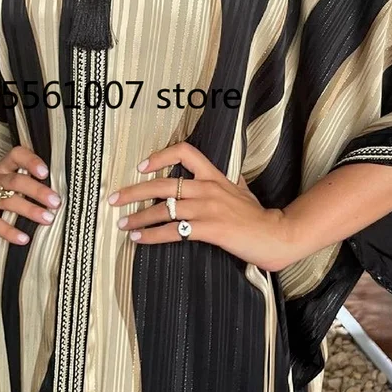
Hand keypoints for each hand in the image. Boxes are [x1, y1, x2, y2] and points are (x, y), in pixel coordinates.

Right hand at [0, 146, 61, 244]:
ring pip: (8, 201)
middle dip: (38, 190)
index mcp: (0, 171)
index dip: (31, 160)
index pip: (16, 155)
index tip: (46, 172)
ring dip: (30, 210)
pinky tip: (23, 238)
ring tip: (47, 219)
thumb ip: (19, 181)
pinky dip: (9, 231)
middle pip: (16, 180)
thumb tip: (51, 190)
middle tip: (56, 201)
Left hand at [108, 141, 303, 272]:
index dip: (160, 156)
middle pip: (163, 184)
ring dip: (138, 217)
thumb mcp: (241, 190)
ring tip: (122, 224)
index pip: (185, 152)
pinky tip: (139, 239)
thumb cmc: (258, 215)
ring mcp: (208, 208)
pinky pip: (174, 231)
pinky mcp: (210, 229)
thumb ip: (224, 183)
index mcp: (214, 176)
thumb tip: (220, 177)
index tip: (141, 166)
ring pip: (164, 209)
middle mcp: (207, 188)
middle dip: (133, 192)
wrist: (277, 234)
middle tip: (113, 199)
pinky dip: (152, 235)